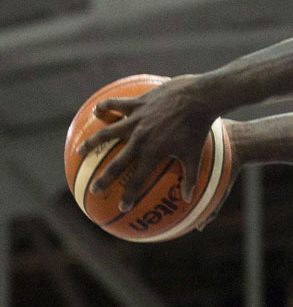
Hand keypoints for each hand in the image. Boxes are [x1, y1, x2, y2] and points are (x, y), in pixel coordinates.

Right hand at [77, 74, 216, 209]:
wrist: (199, 98)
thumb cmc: (199, 129)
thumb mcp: (195, 155)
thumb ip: (191, 178)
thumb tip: (188, 198)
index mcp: (153, 153)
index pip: (138, 180)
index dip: (129, 196)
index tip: (122, 208)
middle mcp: (140, 139)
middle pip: (116, 163)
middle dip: (103, 179)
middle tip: (93, 190)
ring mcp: (136, 120)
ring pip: (106, 133)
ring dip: (91, 143)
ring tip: (78, 151)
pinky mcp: (136, 103)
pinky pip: (114, 104)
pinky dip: (104, 107)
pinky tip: (96, 111)